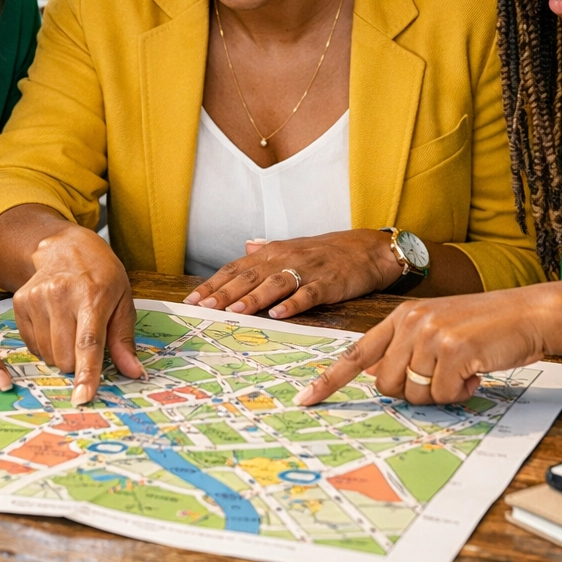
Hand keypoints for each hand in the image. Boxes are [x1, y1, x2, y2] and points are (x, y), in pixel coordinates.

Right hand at [10, 223, 145, 404]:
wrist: (64, 246)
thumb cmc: (100, 274)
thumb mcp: (122, 300)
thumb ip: (124, 339)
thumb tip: (133, 372)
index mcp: (92, 296)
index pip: (88, 343)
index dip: (87, 373)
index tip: (83, 397)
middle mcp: (60, 296)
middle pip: (65, 357)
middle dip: (77, 362)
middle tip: (85, 341)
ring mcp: (37, 298)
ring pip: (47, 355)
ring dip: (61, 354)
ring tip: (70, 328)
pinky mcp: (20, 303)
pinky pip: (32, 346)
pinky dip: (45, 345)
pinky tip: (55, 324)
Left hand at [182, 229, 403, 318]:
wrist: (368, 249)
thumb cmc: (328, 253)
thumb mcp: (294, 248)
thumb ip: (267, 251)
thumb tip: (245, 247)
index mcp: (273, 252)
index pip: (236, 267)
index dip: (214, 283)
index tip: (192, 300)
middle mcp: (286, 258)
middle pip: (250, 276)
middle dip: (224, 292)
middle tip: (202, 308)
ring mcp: (308, 270)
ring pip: (275, 284)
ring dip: (253, 297)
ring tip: (234, 311)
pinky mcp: (329, 283)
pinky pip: (309, 294)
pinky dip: (293, 304)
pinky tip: (279, 314)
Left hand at [296, 284, 561, 406]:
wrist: (529, 313)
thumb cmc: (488, 327)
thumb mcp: (439, 328)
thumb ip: (409, 349)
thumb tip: (384, 380)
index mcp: (403, 316)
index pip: (357, 351)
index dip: (331, 379)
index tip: (307, 398)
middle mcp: (411, 322)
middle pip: (385, 384)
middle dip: (412, 393)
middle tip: (442, 380)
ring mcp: (430, 334)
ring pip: (414, 393)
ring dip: (440, 394)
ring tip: (463, 371)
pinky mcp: (452, 350)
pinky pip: (442, 395)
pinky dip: (460, 394)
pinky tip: (475, 373)